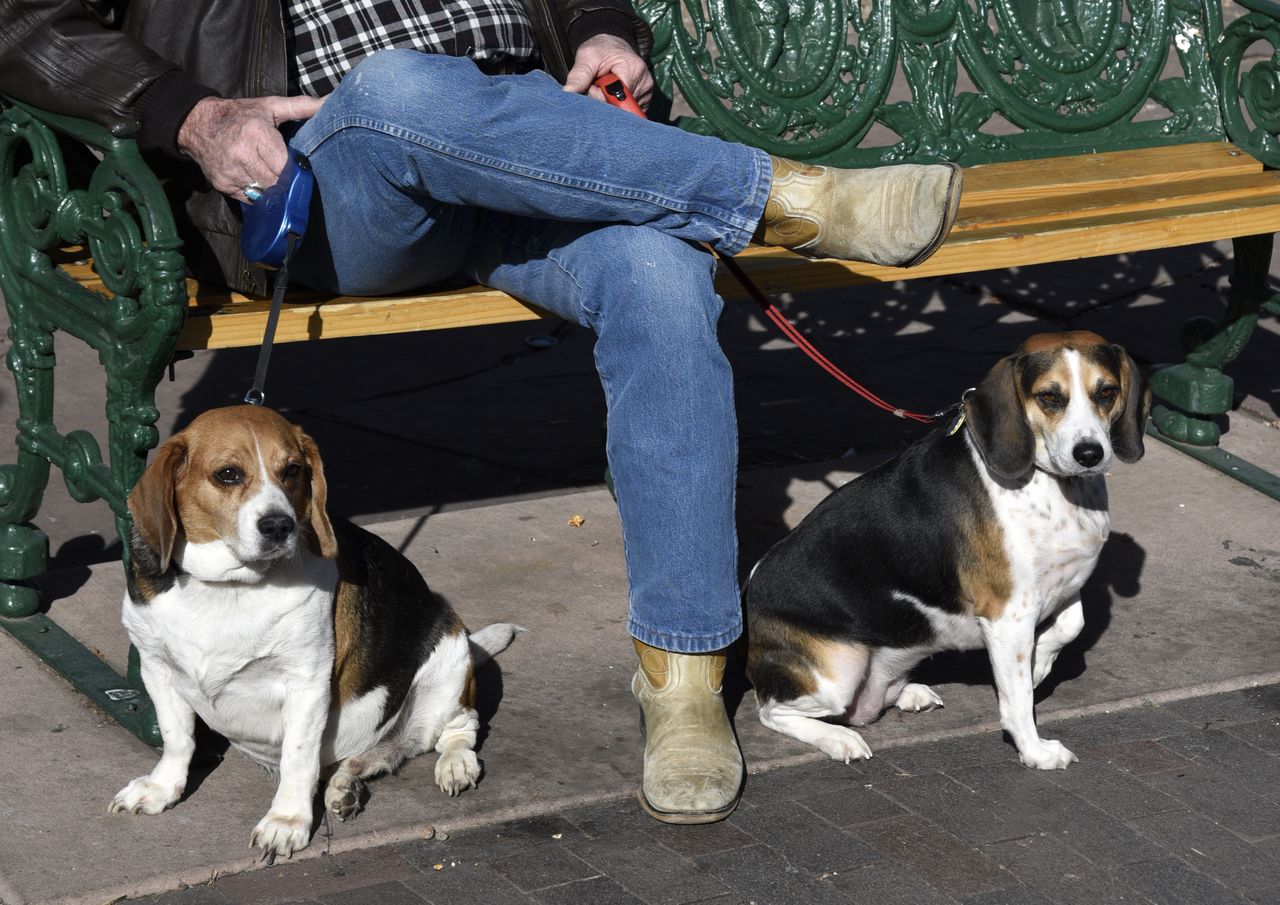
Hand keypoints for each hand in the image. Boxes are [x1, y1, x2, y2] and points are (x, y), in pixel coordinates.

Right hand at [177, 95, 324, 202]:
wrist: (197, 124)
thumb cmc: (240, 115)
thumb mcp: (270, 106)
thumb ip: (301, 106)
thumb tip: (329, 101)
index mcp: (257, 134)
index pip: (285, 166)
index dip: (294, 171)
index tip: (298, 169)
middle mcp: (242, 154)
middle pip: (276, 183)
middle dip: (284, 182)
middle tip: (287, 177)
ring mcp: (230, 171)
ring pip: (264, 194)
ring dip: (271, 190)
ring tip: (270, 177)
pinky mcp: (222, 184)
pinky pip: (249, 199)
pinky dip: (256, 194)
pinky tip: (254, 180)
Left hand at [563, 34, 653, 110]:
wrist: (612, 45)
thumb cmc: (599, 50)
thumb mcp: (587, 58)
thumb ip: (579, 76)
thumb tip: (568, 92)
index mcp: (633, 69)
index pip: (616, 98)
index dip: (601, 96)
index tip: (594, 84)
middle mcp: (644, 82)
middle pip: (620, 107)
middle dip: (604, 101)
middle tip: (599, 85)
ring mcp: (647, 93)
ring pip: (624, 111)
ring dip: (610, 103)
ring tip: (606, 88)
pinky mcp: (645, 100)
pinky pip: (629, 112)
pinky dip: (618, 106)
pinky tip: (614, 94)